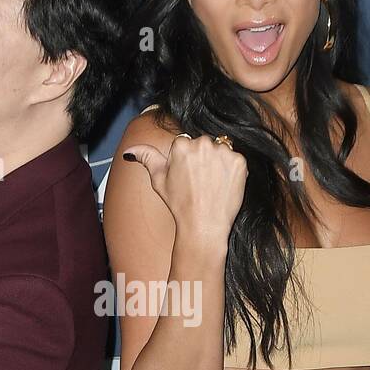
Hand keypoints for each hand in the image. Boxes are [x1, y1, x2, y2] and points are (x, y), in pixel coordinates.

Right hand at [123, 134, 245, 244]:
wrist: (203, 225)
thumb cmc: (180, 204)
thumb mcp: (158, 180)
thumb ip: (147, 158)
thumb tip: (129, 152)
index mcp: (182, 145)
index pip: (186, 144)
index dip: (187, 162)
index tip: (188, 177)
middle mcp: (203, 143)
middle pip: (205, 145)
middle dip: (203, 160)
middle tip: (200, 183)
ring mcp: (223, 152)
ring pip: (221, 151)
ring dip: (219, 164)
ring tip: (212, 185)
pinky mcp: (239, 161)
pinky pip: (236, 160)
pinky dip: (232, 172)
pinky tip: (223, 186)